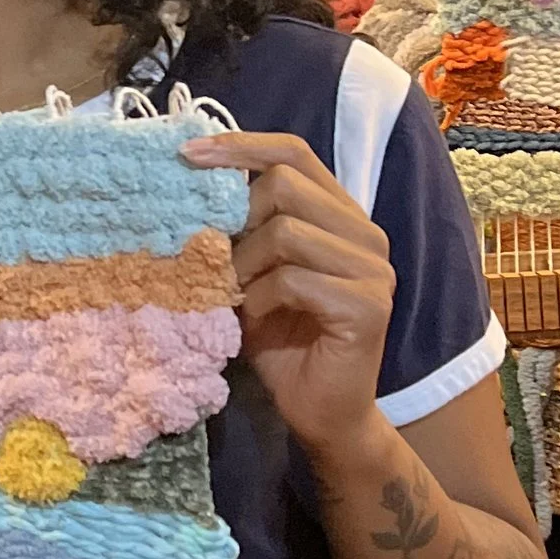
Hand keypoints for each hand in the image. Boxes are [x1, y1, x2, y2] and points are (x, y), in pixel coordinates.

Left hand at [181, 129, 392, 458]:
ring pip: (287, 230)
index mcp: (340, 214)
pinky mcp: (368, 306)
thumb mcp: (251, 273)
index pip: (293, 152)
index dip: (240, 146)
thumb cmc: (282, 340)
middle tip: (219, 261)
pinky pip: (293, 279)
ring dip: (245, 264)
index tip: (186, 154)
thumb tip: (188, 182)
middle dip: (237, 219)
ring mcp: (373, 268)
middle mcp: (365, 232)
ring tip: (235, 294)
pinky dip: (260, 299)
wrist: (321, 412)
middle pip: (285, 184)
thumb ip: (239, 229)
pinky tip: (255, 320)